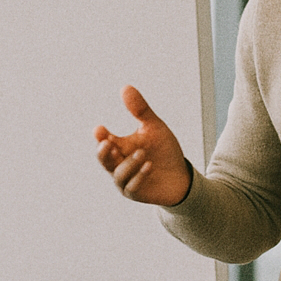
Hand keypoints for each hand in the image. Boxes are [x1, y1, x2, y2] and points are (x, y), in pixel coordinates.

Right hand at [94, 85, 190, 206]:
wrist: (180, 175)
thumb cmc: (163, 151)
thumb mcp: (154, 128)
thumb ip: (140, 110)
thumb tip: (125, 87)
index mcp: (119, 147)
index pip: (104, 141)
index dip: (100, 136)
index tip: (100, 129)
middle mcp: (118, 164)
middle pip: (103, 160)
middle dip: (104, 152)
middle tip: (107, 143)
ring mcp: (125, 181)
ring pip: (118, 174)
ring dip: (129, 163)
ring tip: (142, 153)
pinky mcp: (136, 193)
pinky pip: (132, 187)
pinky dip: (139, 176)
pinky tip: (149, 166)